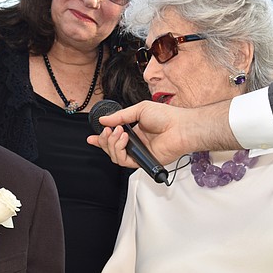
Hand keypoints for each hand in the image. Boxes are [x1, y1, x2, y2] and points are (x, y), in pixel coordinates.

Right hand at [85, 100, 238, 164]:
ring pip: (114, 156)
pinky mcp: (142, 161)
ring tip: (118, 132)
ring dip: (111, 143)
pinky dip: (119, 150)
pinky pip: (124, 162)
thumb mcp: (139, 110)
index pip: (114, 137)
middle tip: (107, 130)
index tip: (92, 137)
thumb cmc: (166, 117)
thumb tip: (103, 120)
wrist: (179, 127)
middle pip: (111, 148)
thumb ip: (120, 116)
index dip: (102, 139)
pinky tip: (124, 139)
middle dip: (104, 140)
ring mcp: (138, 153)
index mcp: (134, 131)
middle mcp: (135, 143)